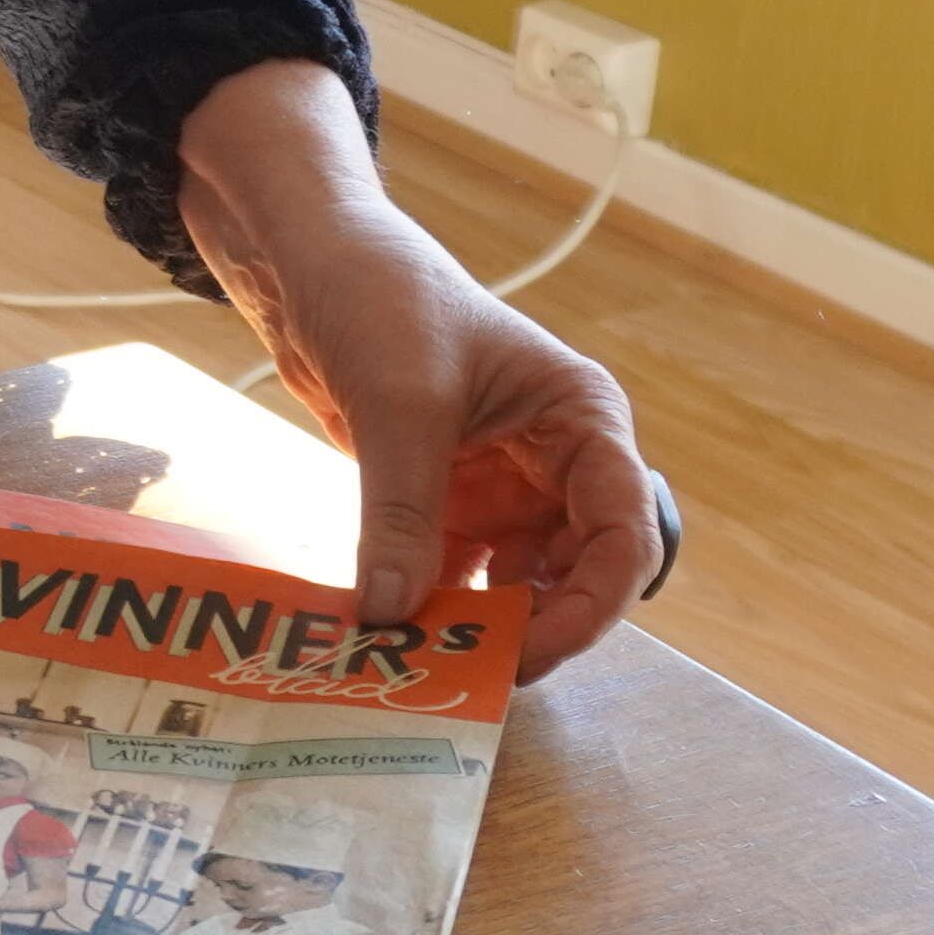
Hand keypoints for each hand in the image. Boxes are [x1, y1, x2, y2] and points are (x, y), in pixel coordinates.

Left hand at [174, 61, 670, 679]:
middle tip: (468, 673)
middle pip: (578, 571)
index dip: (591, 604)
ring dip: (478, 624)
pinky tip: (393, 635)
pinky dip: (431, 604)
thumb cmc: (381, 297)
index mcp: (582, 420)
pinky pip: (456, 571)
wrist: (310, 261)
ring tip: (425, 663)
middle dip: (533, 626)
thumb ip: (402, 514)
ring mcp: (504, 484)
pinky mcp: (448, 499)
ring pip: (517, 583)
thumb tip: (394, 615)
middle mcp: (557, 460)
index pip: (623, 532)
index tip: (528, 651)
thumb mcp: (398, 403)